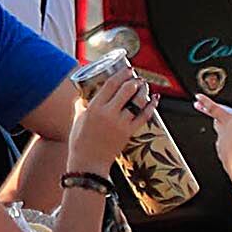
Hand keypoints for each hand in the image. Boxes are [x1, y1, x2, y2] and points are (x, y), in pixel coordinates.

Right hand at [62, 63, 151, 178]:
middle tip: (136, 77)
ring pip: (137, 102)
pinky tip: (155, 99)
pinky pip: (144, 116)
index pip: (110, 85)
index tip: (126, 69)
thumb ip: (81, 106)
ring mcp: (121, 123)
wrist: (88, 162)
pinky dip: (151, 106)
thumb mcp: (77, 119)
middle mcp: (109, 113)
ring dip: (143, 91)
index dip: (121, 74)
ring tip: (144, 86)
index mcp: (94, 108)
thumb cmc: (79, 142)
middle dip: (134, 81)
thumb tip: (82, 96)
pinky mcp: (129, 132)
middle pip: (127, 90)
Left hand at [196, 92, 231, 159]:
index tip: (198, 98)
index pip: (214, 108)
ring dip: (230, 138)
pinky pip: (231, 153)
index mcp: (227, 121)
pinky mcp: (227, 159)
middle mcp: (222, 134)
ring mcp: (223, 147)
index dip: (206, 102)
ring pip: (224, 139)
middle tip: (215, 118)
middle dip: (217, 120)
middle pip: (217, 124)